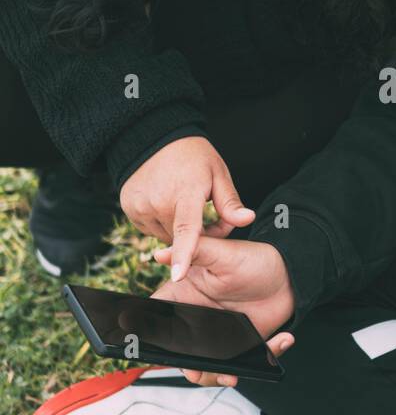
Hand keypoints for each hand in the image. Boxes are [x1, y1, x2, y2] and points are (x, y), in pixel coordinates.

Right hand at [120, 136, 255, 281]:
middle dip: (196, 234)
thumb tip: (247, 220)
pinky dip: (159, 221)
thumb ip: (230, 202)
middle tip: (205, 212)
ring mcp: (140, 205)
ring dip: (175, 229)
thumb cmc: (193, 157)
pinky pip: (149, 228)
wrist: (154, 137)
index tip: (178, 277)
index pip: (186, 230)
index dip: (184, 255)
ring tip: (182, 203)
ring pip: (164, 235)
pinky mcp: (128, 207)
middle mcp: (158, 202)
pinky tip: (164, 201)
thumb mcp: (218, 173)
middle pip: (181, 238)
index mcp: (185, 193)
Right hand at [151, 235, 295, 385]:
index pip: (159, 319)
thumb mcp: (221, 253)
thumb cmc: (251, 259)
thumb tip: (159, 254)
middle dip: (187, 367)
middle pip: (180, 352)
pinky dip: (264, 356)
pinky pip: (247, 361)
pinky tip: (281, 339)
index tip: (155, 348)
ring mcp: (220, 336)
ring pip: (209, 366)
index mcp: (184, 297)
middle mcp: (198, 319)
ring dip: (217, 375)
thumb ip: (192, 253)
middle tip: (196, 372)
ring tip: (231, 375)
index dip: (152, 336)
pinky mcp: (244, 344)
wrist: (289, 273)